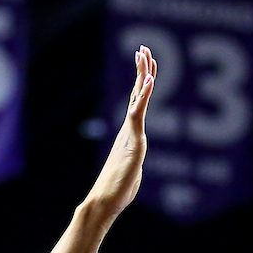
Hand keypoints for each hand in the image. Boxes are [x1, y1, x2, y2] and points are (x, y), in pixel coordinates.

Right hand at [82, 46, 155, 219]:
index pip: (138, 102)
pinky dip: (144, 96)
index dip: (142, 81)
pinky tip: (149, 80)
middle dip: (142, 70)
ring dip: (143, 75)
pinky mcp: (133, 142)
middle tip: (143, 48)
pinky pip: (138, 114)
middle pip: (137, 93)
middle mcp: (129, 130)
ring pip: (138, 99)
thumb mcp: (131, 171)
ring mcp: (130, 134)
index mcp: (130, 134)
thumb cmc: (115, 193)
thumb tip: (132, 163)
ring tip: (144, 54)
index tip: (144, 62)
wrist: (102, 203)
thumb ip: (133, 161)